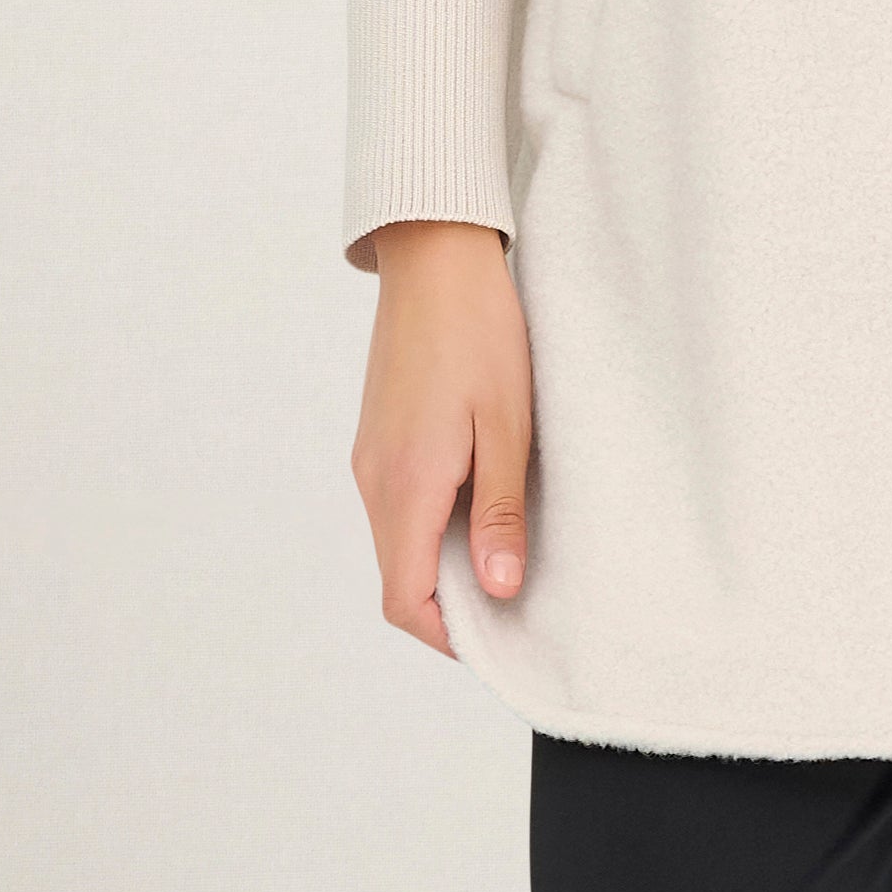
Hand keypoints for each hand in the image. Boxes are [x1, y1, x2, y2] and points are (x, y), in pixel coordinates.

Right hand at [350, 220, 534, 654]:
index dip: (448, 634)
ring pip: (400, 539)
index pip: (403, 599)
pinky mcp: (380, 435)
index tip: (499, 636)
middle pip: (400, 575)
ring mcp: (371, 456)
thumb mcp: (507, 425)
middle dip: (453, 601)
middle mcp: (374, 479)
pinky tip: (483, 494)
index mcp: (404, 485)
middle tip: (519, 591)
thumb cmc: (479, 331)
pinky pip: (400, 501)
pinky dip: (436, 520)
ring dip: (447, 558)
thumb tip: (499, 591)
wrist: (435, 255)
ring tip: (510, 542)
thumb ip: (498, 512)